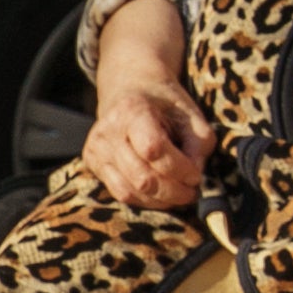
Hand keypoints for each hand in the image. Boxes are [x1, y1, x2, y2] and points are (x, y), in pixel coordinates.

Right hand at [82, 80, 213, 210]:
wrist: (131, 91)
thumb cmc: (165, 105)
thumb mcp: (191, 116)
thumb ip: (199, 144)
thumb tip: (196, 176)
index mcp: (132, 110)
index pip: (154, 149)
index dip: (179, 168)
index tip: (197, 175)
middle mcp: (108, 131)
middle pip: (142, 176)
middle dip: (173, 191)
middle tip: (192, 192)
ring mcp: (96, 149)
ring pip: (130, 191)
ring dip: (161, 200)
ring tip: (181, 195)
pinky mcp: (93, 163)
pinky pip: (120, 193)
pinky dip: (145, 201)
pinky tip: (163, 196)